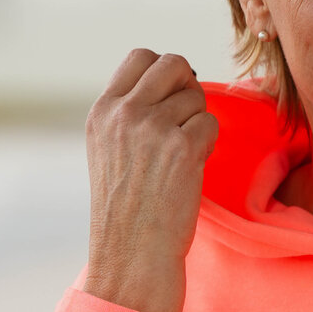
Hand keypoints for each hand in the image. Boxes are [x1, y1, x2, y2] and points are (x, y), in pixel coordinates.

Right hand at [83, 50, 218, 311]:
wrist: (131, 254)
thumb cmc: (127, 210)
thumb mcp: (110, 151)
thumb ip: (130, 115)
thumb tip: (174, 83)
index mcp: (103, 111)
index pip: (140, 56)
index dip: (165, 71)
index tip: (171, 97)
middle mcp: (124, 112)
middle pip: (173, 63)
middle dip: (189, 86)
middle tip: (187, 120)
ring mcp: (152, 127)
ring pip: (196, 96)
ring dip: (198, 123)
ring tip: (182, 157)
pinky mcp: (181, 146)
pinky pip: (210, 123)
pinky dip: (208, 145)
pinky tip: (191, 170)